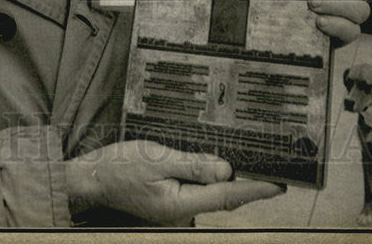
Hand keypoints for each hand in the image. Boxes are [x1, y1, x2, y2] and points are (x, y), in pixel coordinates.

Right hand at [66, 140, 284, 224]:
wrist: (92, 178)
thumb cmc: (120, 167)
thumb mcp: (158, 158)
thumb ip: (194, 165)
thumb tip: (226, 170)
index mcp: (179, 204)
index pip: (227, 196)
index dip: (256, 189)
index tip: (280, 184)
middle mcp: (181, 212)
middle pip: (224, 198)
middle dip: (249, 186)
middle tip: (275, 171)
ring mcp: (175, 210)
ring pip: (212, 195)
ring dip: (231, 183)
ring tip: (253, 166)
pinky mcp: (171, 203)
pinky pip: (199, 192)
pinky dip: (213, 182)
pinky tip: (221, 169)